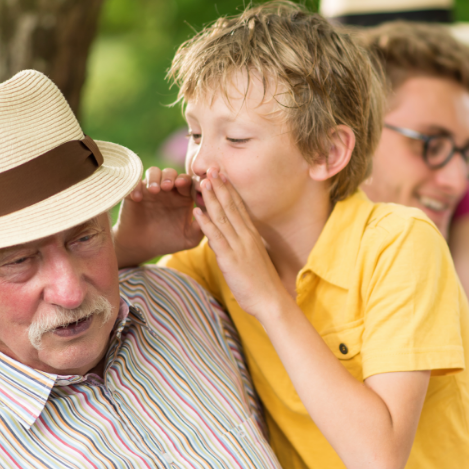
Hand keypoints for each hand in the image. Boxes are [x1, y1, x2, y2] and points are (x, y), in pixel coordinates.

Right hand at [113, 167, 202, 266]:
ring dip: (157, 178)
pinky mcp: (136, 191)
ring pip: (156, 172)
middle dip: (177, 177)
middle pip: (176, 174)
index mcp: (187, 197)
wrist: (142, 246)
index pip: (194, 184)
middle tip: (175, 184)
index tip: (200, 187)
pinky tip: (138, 198)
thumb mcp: (189, 237)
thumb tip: (214, 216)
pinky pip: (135, 182)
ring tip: (156, 190)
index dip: (197, 184)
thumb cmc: (169, 241)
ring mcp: (152, 189)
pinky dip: (136, 187)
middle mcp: (170, 190)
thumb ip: (202, 227)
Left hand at [193, 169, 286, 318]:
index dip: (230, 190)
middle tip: (210, 168)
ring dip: (211, 198)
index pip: (239, 207)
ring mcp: (239, 246)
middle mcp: (246, 236)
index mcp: (252, 235)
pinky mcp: (230, 259)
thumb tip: (237, 240)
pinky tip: (196, 211)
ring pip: (222, 217)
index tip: (221, 175)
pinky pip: (216, 237)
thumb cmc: (263, 283)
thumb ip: (245, 246)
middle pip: (231, 206)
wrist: (271, 300)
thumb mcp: (254, 259)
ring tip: (201, 181)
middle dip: (220, 186)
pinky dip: (206, 222)